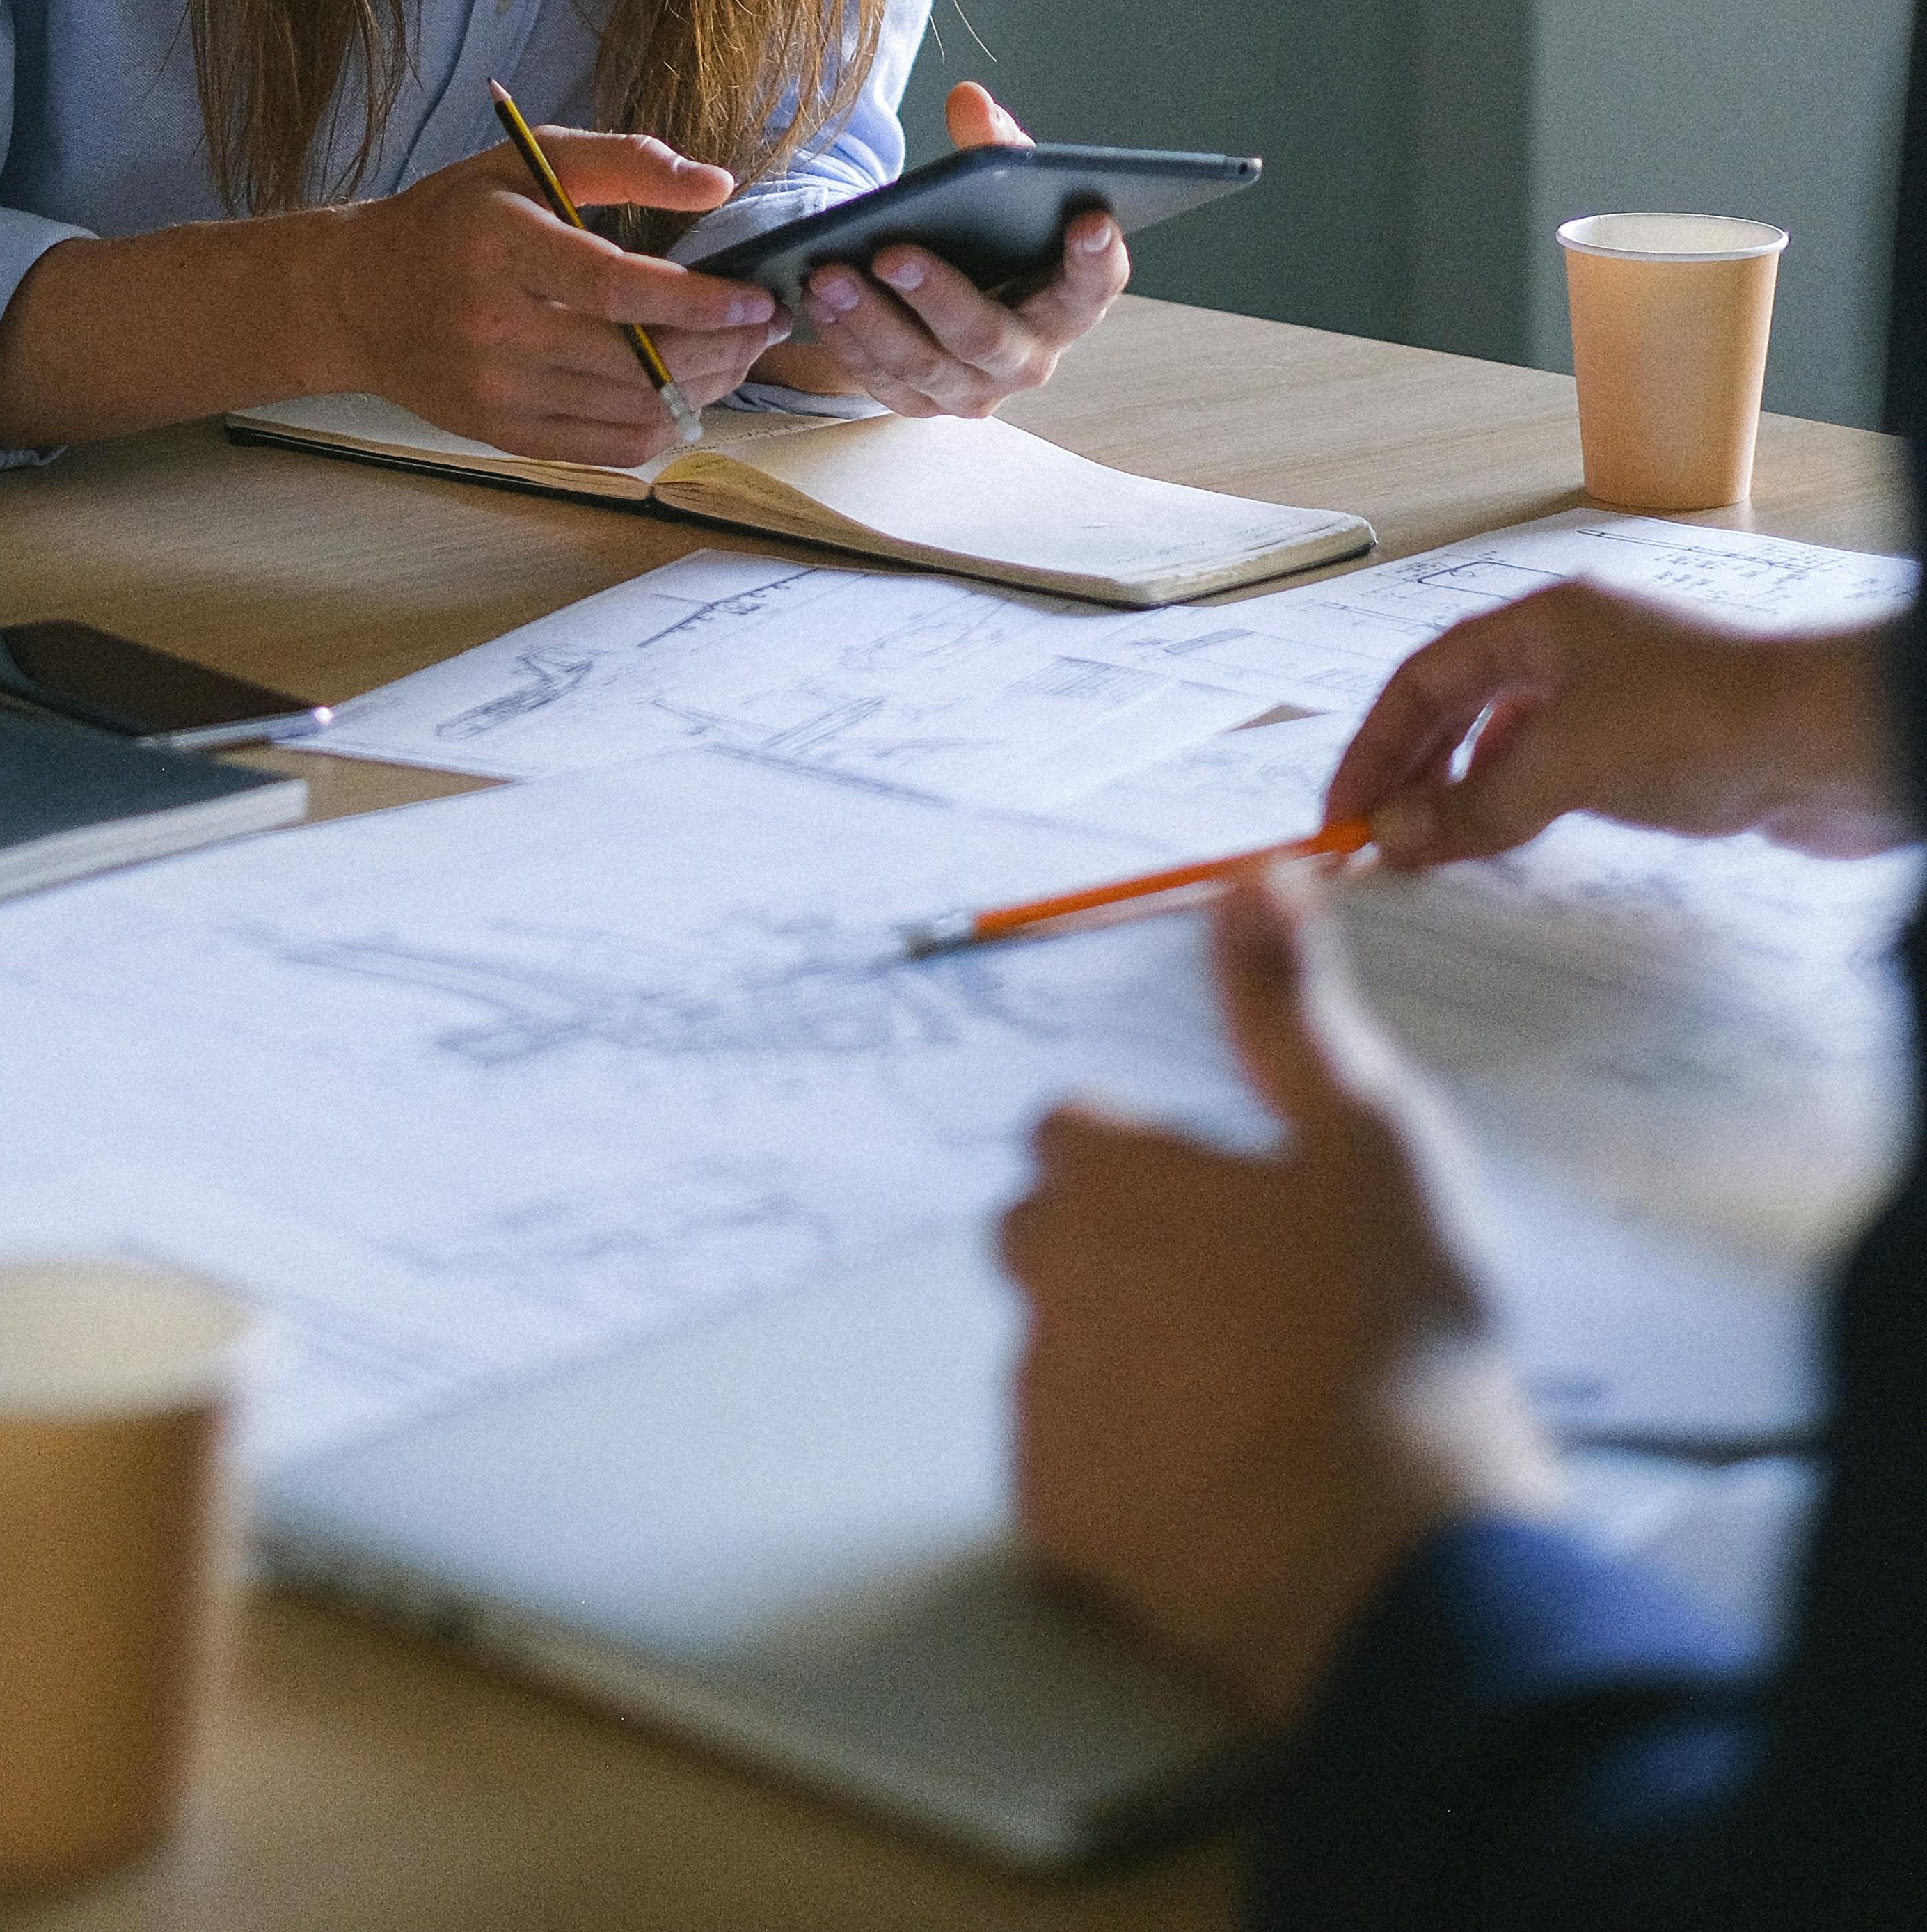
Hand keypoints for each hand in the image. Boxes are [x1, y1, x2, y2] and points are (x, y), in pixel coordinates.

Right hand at [332, 129, 782, 460]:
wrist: (354, 297)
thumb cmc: (451, 220)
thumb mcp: (525, 160)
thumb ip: (623, 162)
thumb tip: (718, 186)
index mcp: (502, 248)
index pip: (618, 287)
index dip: (700, 301)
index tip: (755, 296)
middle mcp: (495, 328)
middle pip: (635, 359)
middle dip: (722, 348)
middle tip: (766, 326)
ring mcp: (496, 391)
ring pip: (630, 410)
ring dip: (704, 390)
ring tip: (739, 357)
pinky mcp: (499, 434)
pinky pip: (605, 450)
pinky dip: (662, 430)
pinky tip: (689, 397)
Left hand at [763, 82, 1129, 415]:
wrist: (947, 300)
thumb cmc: (988, 239)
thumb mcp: (998, 191)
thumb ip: (993, 145)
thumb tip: (969, 100)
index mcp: (1067, 302)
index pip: (1094, 286)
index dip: (1097, 257)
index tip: (1088, 219)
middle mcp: (1030, 356)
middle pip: (988, 337)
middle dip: (938, 296)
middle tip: (892, 254)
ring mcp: (976, 389)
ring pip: (925, 366)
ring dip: (872, 320)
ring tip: (829, 274)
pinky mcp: (923, 403)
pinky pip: (882, 382)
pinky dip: (846, 341)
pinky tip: (817, 301)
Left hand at [1001, 874, 1560, 1724]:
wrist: (1396, 1561)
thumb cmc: (1391, 1332)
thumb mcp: (1370, 1136)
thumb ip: (1293, 1008)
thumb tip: (1256, 878)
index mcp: (1106, 1181)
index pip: (1071, 1130)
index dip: (1148, 1158)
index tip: (1226, 1199)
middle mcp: (1044, 1281)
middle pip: (1045, 1236)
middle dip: (1116, 1251)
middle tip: (1242, 1300)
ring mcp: (1042, 1408)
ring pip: (1058, 1352)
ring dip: (1124, 1359)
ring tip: (1251, 1402)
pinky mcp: (1057, 1523)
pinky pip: (1070, 1467)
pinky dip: (1126, 1467)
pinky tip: (1224, 1483)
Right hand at [1325, 584, 1910, 867]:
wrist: (1829, 744)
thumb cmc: (1699, 722)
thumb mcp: (1566, 763)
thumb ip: (1474, 805)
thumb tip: (1394, 835)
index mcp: (1542, 622)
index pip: (1425, 676)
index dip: (1376, 744)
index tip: (1345, 812)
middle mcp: (1574, 647)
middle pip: (1463, 705)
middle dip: (1415, 771)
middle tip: (1379, 839)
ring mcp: (1616, 696)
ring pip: (1512, 742)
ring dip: (1467, 794)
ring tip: (1434, 852)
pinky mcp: (1656, 747)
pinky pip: (1562, 774)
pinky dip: (1524, 808)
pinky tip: (1512, 845)